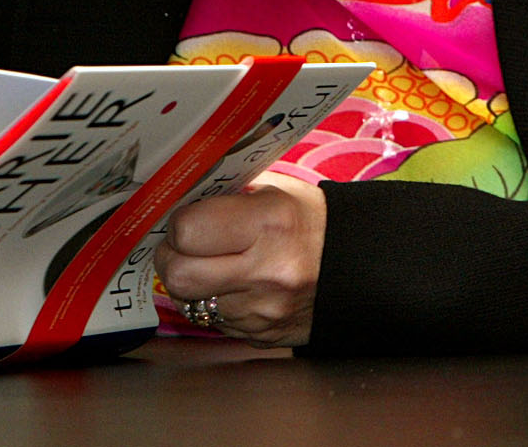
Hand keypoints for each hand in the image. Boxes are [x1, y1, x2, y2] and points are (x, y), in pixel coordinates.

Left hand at [155, 171, 325, 347]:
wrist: (356, 268)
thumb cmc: (309, 221)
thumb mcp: (274, 192)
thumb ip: (225, 194)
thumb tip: (176, 199)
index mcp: (270, 222)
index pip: (187, 231)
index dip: (179, 224)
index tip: (188, 219)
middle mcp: (266, 271)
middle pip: (179, 275)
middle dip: (171, 259)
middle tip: (183, 247)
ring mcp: (263, 310)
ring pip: (189, 303)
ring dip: (189, 284)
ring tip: (209, 265)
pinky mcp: (260, 335)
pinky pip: (211, 322)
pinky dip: (211, 304)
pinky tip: (231, 287)